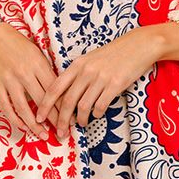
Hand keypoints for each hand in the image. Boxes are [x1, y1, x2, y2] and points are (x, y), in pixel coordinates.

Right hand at [0, 21, 64, 138]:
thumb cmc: (21, 47)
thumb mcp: (39, 55)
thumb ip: (48, 74)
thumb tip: (63, 96)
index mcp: (38, 64)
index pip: (54, 91)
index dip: (64, 107)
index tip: (71, 119)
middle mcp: (24, 73)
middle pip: (42, 101)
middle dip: (54, 119)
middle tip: (63, 132)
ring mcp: (9, 80)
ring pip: (23, 108)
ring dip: (34, 125)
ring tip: (44, 135)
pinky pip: (6, 107)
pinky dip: (15, 120)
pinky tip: (24, 128)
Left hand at [35, 27, 159, 138]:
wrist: (138, 45)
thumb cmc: (113, 54)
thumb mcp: (90, 59)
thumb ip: (77, 75)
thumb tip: (65, 96)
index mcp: (77, 65)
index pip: (55, 87)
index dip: (45, 105)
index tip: (39, 118)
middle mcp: (86, 71)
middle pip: (67, 101)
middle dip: (61, 120)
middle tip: (60, 133)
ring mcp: (101, 78)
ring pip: (83, 106)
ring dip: (81, 120)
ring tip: (81, 124)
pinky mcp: (115, 85)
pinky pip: (101, 105)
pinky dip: (97, 114)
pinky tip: (97, 114)